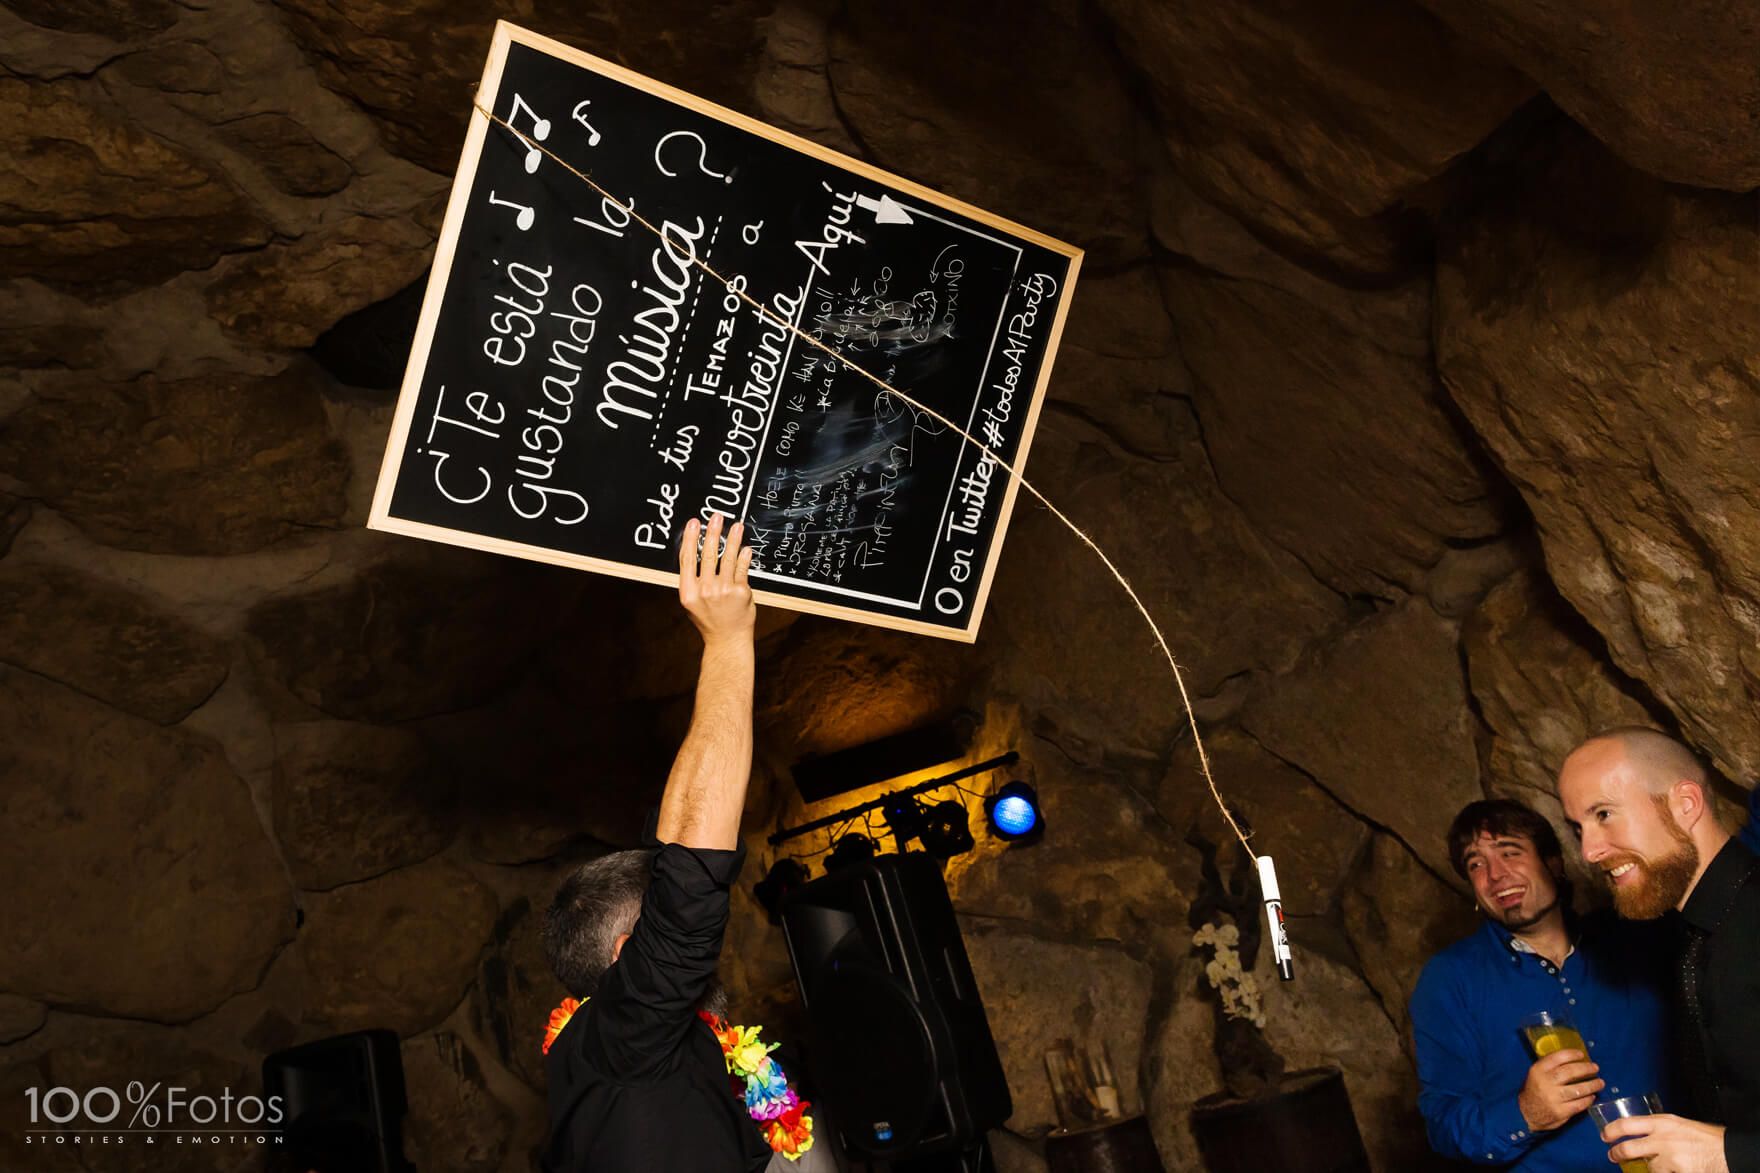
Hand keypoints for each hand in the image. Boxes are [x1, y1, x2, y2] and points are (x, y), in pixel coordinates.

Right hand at [678, 513, 753, 644]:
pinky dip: (744, 557)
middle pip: (708, 555)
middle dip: (713, 533)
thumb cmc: (708, 619)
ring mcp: (724, 591)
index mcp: (688, 592)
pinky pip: (742, 570)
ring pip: (728, 559)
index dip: (690, 539)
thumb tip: (695, 550)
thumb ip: (693, 580)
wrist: (727, 640)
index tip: (694, 523)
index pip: (687, 559)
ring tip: (737, 527)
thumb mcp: (691, 602)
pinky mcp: (741, 592)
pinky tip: (746, 548)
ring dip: (733, 540)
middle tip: (716, 517)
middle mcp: (704, 590)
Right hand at [1517, 1049, 1603, 1131]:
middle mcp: (1545, 1083)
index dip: (1571, 1054)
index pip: (1556, 1058)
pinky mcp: (1560, 1112)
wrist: (1526, 1114)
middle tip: (1595, 1068)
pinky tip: (1592, 1096)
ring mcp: (1553, 1098)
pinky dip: (1588, 1099)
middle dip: (1586, 1068)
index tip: (1581, 1054)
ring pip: (1578, 1089)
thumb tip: (1573, 1060)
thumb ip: (1549, 1067)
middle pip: (1569, 1072)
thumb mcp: (1535, 1075)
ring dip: (1592, 1085)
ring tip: (1600, 1082)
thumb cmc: (1534, 1091)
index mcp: (1538, 1071)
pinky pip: (1579, 1104)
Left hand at [1602, 1114, 1727, 1172]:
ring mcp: (1669, 1157)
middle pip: (1628, 1148)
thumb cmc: (1708, 1137)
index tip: (1605, 1136)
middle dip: (1616, 1154)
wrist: (1730, 1151)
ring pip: (1648, 1166)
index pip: (1626, 1124)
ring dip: (1652, 1167)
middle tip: (1613, 1156)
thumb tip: (1643, 1134)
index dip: (1611, 1131)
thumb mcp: (1680, 1124)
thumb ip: (1660, 1128)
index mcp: (1662, 1122)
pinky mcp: (1677, 1171)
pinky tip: (1675, 1169)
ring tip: (1662, 1165)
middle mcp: (1662, 1138)